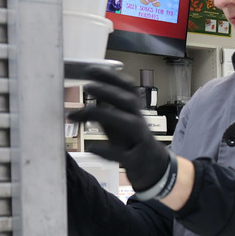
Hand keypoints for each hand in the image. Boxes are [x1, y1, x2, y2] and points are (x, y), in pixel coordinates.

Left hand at [67, 69, 170, 192]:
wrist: (153, 166)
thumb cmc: (131, 140)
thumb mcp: (118, 122)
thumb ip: (104, 109)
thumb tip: (82, 96)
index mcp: (134, 111)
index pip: (127, 88)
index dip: (111, 77)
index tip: (90, 70)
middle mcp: (139, 121)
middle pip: (129, 101)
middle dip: (109, 91)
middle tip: (87, 86)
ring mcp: (140, 140)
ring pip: (130, 123)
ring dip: (108, 114)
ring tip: (86, 111)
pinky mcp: (136, 159)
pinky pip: (123, 154)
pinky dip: (107, 150)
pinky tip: (92, 147)